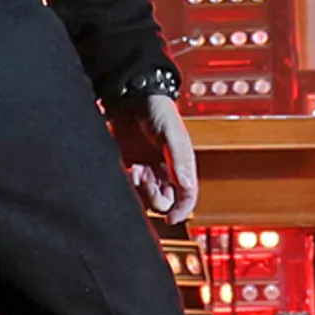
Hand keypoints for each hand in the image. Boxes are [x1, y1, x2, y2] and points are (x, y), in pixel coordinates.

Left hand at [118, 91, 201, 225]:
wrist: (131, 95)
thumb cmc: (157, 109)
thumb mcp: (172, 134)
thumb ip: (179, 160)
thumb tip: (186, 186)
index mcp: (181, 165)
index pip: (187, 196)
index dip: (182, 210)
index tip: (173, 219)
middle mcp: (165, 171)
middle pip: (164, 201)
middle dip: (156, 196)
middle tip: (147, 180)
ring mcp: (146, 169)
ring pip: (145, 196)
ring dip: (141, 190)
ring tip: (137, 170)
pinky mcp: (129, 166)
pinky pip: (128, 186)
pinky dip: (128, 183)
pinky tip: (129, 168)